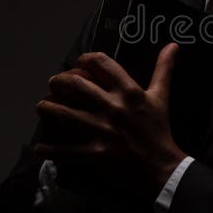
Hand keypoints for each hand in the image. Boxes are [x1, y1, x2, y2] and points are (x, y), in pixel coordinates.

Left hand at [34, 42, 186, 205]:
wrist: (161, 168)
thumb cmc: (159, 130)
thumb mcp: (161, 97)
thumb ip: (164, 69)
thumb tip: (173, 45)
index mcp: (129, 91)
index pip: (101, 63)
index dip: (84, 59)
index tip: (78, 64)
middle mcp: (113, 107)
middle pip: (75, 84)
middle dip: (58, 81)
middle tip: (54, 84)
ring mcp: (102, 130)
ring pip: (63, 113)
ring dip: (47, 108)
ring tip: (42, 107)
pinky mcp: (94, 153)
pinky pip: (64, 149)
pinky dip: (48, 148)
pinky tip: (39, 147)